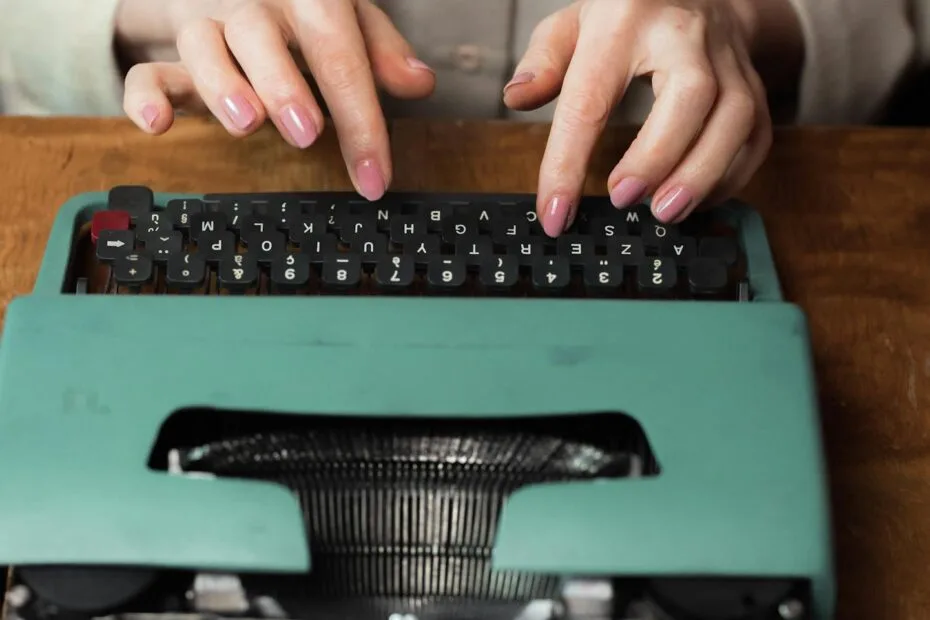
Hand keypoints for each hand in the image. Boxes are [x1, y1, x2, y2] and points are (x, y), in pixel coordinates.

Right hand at [118, 0, 435, 200]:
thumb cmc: (298, 7)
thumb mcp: (346, 15)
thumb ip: (380, 48)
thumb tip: (421, 83)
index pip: (338, 52)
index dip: (360, 118)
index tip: (375, 176)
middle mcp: (253, 4)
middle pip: (260, 38)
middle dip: (284, 86)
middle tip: (307, 132)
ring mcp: (206, 23)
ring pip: (201, 45)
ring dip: (222, 86)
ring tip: (246, 123)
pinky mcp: (169, 48)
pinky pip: (147, 69)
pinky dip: (145, 97)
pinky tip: (157, 127)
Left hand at [504, 0, 793, 235]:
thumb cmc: (623, 16)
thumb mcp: (572, 24)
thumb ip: (542, 62)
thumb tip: (517, 97)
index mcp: (624, 19)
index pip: (591, 99)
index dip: (568, 163)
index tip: (555, 213)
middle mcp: (684, 33)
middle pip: (689, 97)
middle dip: (657, 157)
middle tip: (623, 200)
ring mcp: (727, 58)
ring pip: (735, 116)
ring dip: (702, 174)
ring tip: (665, 212)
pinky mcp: (753, 83)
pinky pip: (755, 135)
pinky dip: (730, 176)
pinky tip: (696, 200)